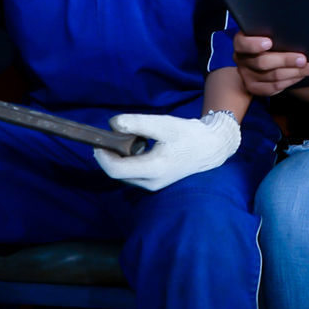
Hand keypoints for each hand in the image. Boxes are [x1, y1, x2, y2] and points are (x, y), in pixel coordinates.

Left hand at [94, 110, 240, 190]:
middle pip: (117, 173)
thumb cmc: (188, 134)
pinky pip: (132, 173)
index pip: (116, 170)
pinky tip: (137, 145)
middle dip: (109, 155)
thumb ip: (138, 123)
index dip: (102, 156)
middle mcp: (151, 182)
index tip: (100, 140)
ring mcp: (152, 185)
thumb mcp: (163, 124)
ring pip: (123, 174)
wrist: (209, 148)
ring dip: (119, 157)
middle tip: (113, 134)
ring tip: (129, 138)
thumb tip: (113, 123)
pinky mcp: (154, 182)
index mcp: (154, 169)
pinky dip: (127, 160)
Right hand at [233, 32, 308, 95]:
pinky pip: (274, 87)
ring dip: (295, 72)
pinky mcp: (254, 87)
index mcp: (241, 42)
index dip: (255, 44)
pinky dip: (290, 81)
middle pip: (262, 62)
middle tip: (303, 59)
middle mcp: (241, 59)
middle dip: (286, 60)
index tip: (269, 42)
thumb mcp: (265, 32)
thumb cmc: (267, 40)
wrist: (255, 63)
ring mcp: (247, 75)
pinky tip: (302, 75)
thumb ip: (273, 31)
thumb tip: (295, 29)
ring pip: (272, 77)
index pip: (243, 43)